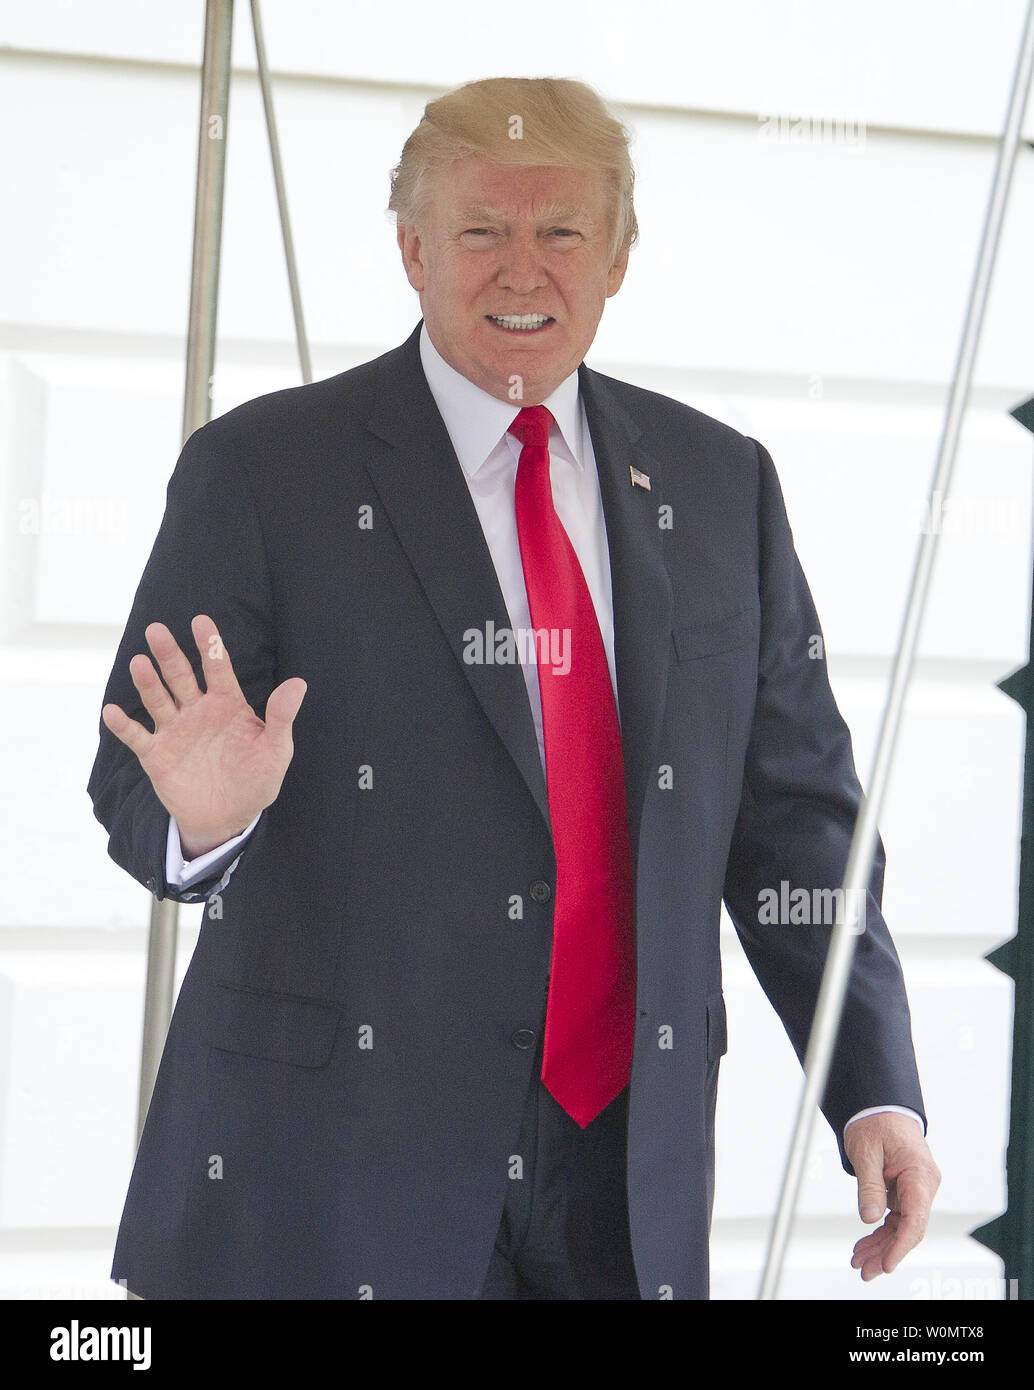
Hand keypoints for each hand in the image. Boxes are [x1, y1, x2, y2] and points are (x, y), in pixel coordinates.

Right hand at [101, 614, 306, 856]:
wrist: (230, 817)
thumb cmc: (256, 778)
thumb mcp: (275, 750)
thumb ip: (281, 717)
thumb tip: (299, 683)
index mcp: (227, 704)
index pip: (217, 669)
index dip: (210, 646)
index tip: (200, 621)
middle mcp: (197, 711)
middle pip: (180, 677)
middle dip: (169, 654)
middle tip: (157, 629)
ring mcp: (175, 731)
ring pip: (158, 700)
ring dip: (148, 683)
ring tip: (139, 663)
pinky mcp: (156, 755)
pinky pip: (137, 737)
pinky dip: (123, 726)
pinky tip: (111, 711)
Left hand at [845, 1112, 940, 1280]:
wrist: (880, 1107)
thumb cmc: (875, 1122)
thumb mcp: (866, 1151)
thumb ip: (869, 1185)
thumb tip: (869, 1218)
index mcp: (919, 1174)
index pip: (915, 1219)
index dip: (901, 1245)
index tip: (888, 1264)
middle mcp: (923, 1185)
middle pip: (909, 1229)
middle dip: (887, 1253)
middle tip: (865, 1271)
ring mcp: (915, 1190)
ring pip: (901, 1228)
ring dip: (881, 1247)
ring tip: (859, 1262)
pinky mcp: (905, 1193)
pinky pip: (895, 1219)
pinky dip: (880, 1234)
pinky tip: (865, 1247)